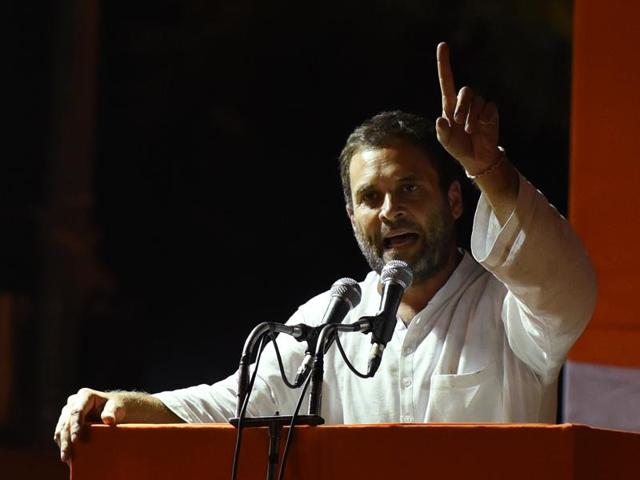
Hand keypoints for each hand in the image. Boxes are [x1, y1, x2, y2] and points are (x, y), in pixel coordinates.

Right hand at [54, 388, 125, 463]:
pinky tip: (67, 456)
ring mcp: (67, 411)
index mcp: (85, 395)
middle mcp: (73, 402)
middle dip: (65, 440)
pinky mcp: (66, 421)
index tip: (75, 440)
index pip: (77, 412)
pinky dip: (63, 444)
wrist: (113, 409)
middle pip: (66, 422)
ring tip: (66, 459)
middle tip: (66, 456)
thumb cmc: (115, 407)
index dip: (74, 426)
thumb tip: (107, 419)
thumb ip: (112, 412)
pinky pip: (61, 433)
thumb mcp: (117, 407)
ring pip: (60, 429)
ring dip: (62, 444)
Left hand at [435, 42, 500, 174]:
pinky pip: (488, 107)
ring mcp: (479, 105)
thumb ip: (442, 132)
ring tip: (469, 130)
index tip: (442, 45)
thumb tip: (440, 120)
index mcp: (450, 105)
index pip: (447, 81)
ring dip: (471, 116)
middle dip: (461, 106)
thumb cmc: (459, 147)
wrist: (477, 157)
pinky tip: (480, 128)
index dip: (445, 63)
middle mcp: (465, 102)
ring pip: (476, 101)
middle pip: (465, 91)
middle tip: (458, 122)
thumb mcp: (446, 142)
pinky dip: (482, 118)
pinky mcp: (491, 111)